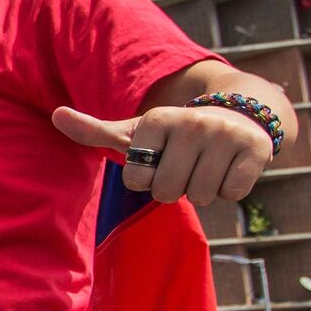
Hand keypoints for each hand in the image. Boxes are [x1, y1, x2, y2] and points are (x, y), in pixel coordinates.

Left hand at [52, 105, 271, 204]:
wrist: (238, 114)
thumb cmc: (174, 134)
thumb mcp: (135, 131)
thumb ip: (94, 131)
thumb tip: (56, 114)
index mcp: (156, 120)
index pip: (136, 181)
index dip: (146, 180)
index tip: (158, 160)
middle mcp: (191, 123)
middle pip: (168, 192)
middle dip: (174, 188)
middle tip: (184, 166)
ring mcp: (225, 134)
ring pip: (200, 196)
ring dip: (202, 190)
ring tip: (206, 164)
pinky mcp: (254, 148)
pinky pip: (232, 193)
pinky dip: (229, 189)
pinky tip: (229, 167)